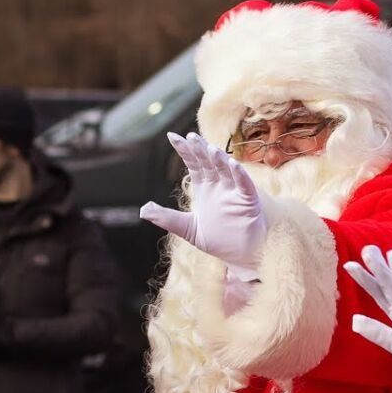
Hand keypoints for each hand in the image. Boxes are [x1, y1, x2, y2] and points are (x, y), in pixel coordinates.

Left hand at [140, 134, 268, 274]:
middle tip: (190, 136)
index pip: (193, 163)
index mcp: (204, 188)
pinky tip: (232, 164)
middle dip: (200, 149)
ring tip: (210, 148)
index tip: (172, 137)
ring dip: (219, 159)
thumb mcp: (188, 228)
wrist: (240, 255)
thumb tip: (143, 210)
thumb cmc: (218, 240)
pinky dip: (239, 175)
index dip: (184, 150)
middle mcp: (219, 185)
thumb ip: (167, 218)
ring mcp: (234, 191)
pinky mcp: (248, 200)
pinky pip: (244, 185)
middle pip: (208, 162)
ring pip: (226, 169)